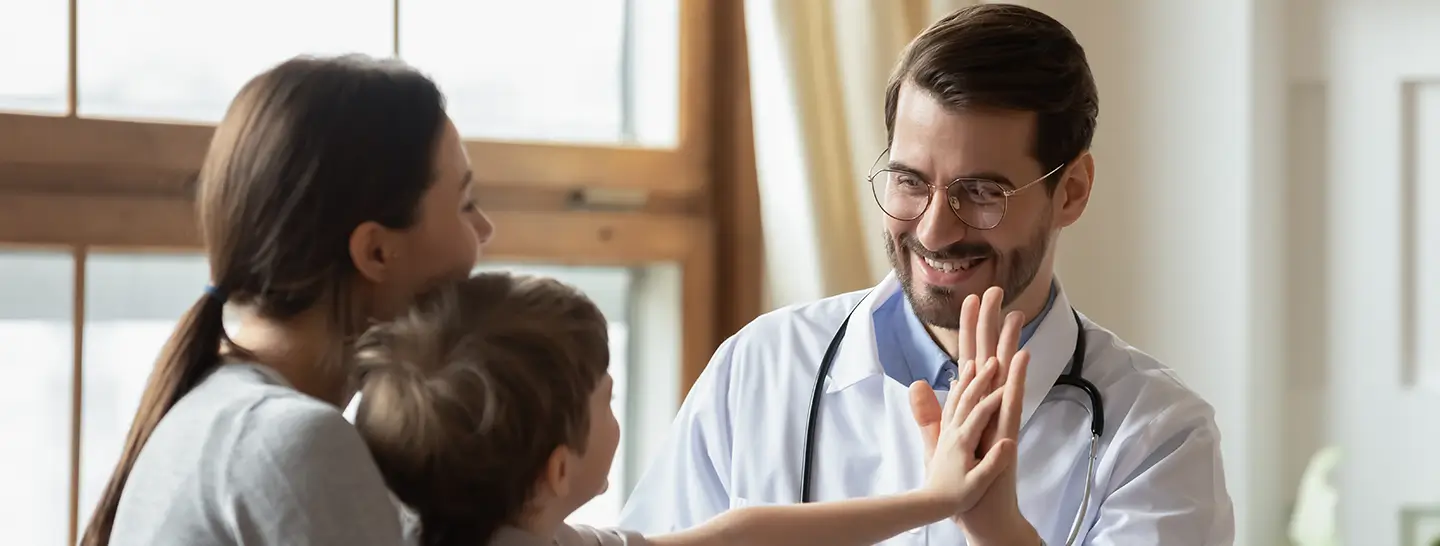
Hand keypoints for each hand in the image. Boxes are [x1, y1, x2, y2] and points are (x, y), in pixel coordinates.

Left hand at [916, 356, 1014, 512]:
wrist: (931, 504)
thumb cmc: (957, 497)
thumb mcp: (978, 484)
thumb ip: (993, 463)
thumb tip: (1009, 442)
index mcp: (963, 441)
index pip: (981, 412)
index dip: (995, 396)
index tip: (1009, 380)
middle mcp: (954, 432)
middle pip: (967, 398)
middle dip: (980, 378)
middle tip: (992, 359)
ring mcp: (948, 433)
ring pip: (957, 400)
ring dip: (966, 380)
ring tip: (974, 363)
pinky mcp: (945, 437)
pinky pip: (950, 409)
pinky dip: (956, 393)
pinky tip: (956, 385)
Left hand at [954, 287, 1036, 543]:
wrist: (982, 512)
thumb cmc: (963, 480)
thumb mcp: (941, 440)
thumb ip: (929, 413)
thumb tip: (920, 384)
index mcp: (974, 405)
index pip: (970, 359)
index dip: (968, 331)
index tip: (970, 299)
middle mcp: (991, 406)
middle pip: (990, 356)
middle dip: (990, 323)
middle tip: (995, 289)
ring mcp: (1001, 419)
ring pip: (1006, 372)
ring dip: (1009, 342)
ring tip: (1016, 311)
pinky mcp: (1007, 434)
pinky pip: (1013, 401)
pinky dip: (1017, 378)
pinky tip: (1021, 355)